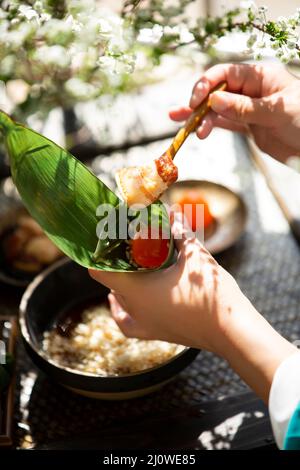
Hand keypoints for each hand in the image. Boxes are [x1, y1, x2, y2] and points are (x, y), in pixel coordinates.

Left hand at [90, 225, 244, 351]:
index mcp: (136, 290)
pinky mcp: (155, 333)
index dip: (98, 253)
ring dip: (122, 283)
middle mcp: (134, 309)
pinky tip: (126, 303)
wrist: (231, 330)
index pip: (99, 270)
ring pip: (120, 300)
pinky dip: (123, 311)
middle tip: (127, 245)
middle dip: (116, 262)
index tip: (105, 239)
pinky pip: (128, 322)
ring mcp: (143, 324)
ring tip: (131, 268)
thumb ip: (181, 232)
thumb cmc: (211, 294)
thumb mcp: (195, 256)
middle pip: (110, 282)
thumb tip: (173, 212)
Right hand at [170, 63, 299, 161]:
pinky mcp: (248, 126)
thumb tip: (214, 101)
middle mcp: (251, 91)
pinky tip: (195, 130)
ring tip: (185, 128)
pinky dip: (210, 126)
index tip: (196, 101)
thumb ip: (244, 107)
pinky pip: (224, 123)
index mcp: (260, 77)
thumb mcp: (276, 112)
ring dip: (200, 118)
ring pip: (217, 109)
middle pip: (217, 92)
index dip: (207, 85)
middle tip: (187, 117)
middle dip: (199, 104)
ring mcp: (248, 108)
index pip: (226, 74)